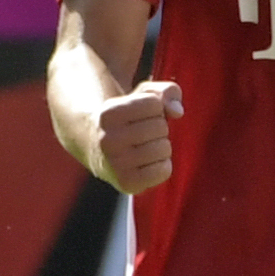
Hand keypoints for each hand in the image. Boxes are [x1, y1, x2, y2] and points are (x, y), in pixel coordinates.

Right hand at [80, 78, 182, 193]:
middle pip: (161, 126)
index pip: (154, 103)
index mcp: (107, 114)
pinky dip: (162, 165)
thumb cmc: (126, 119)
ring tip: (142, 147)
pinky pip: (165, 170)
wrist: (96, 150)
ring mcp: (115, 164)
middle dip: (157, 127)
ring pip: (164, 148)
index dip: (153, 108)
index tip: (136, 115)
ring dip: (160, 146)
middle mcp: (107, 139)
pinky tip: (146, 163)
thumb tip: (177, 112)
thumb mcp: (141, 96)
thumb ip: (167, 91)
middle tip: (139, 134)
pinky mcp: (127, 184)